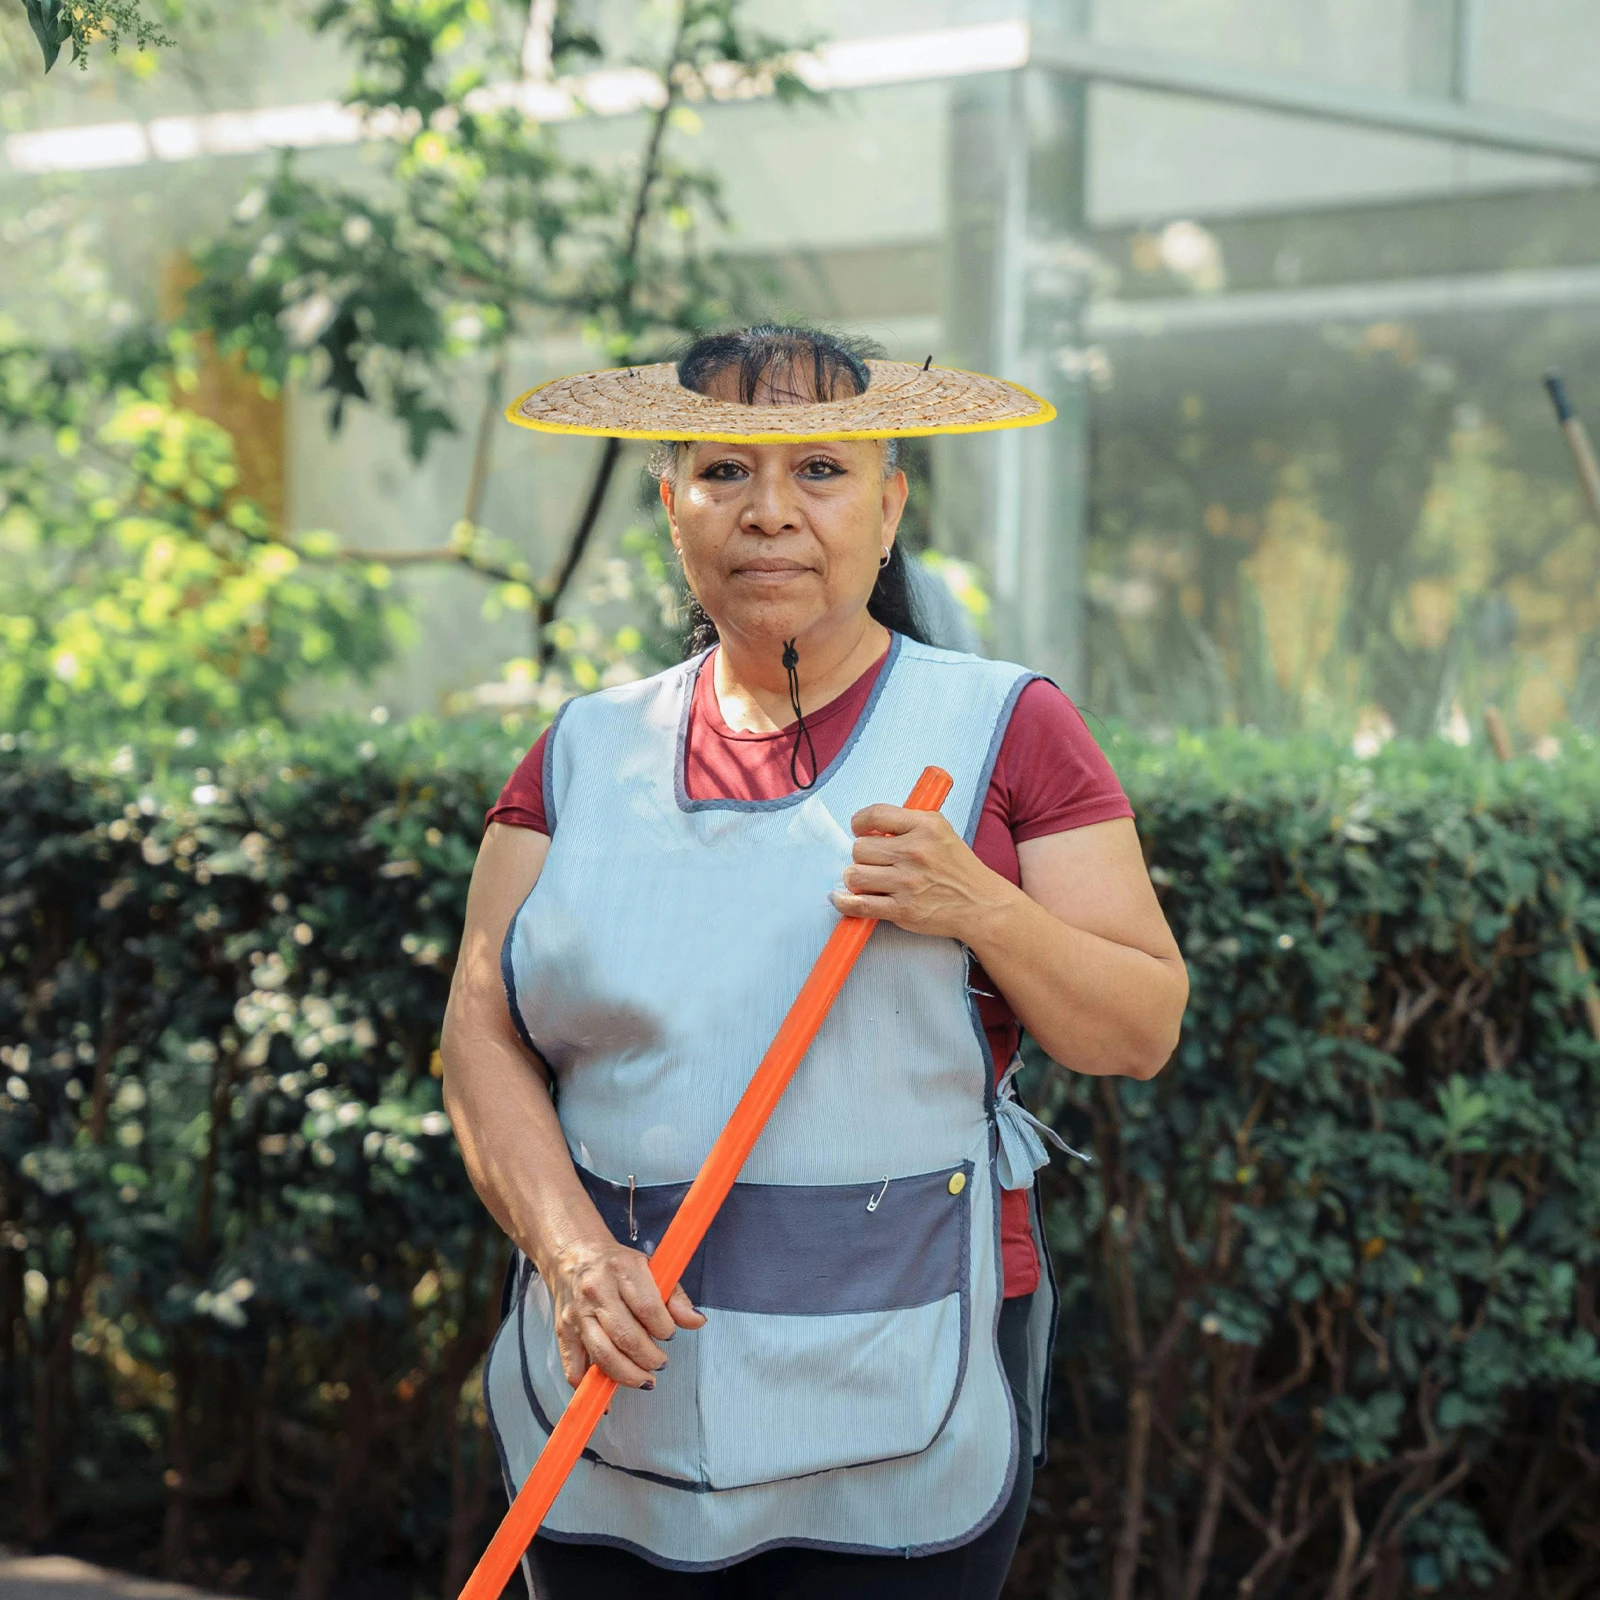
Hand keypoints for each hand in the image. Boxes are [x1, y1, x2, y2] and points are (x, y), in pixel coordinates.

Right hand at [544, 1229, 705, 1389]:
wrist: (575, 1256)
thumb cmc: (616, 1265)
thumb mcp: (651, 1268)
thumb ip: (675, 1296)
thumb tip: (695, 1320)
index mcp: (623, 1270)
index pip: (648, 1308)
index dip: (664, 1328)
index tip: (669, 1334)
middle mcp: (597, 1291)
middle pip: (626, 1337)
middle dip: (649, 1358)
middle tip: (660, 1362)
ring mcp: (578, 1313)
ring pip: (603, 1355)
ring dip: (628, 1375)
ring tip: (644, 1378)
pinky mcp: (563, 1331)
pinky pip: (574, 1367)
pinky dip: (590, 1386)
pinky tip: (606, 1393)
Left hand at [830, 803, 1015, 941]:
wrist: (980, 905)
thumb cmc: (958, 869)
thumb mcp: (941, 831)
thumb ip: (906, 824)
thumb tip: (867, 827)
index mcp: (926, 826)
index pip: (876, 814)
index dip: (859, 822)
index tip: (859, 830)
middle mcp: (916, 852)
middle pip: (860, 847)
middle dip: (861, 855)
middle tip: (873, 862)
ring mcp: (908, 882)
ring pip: (855, 875)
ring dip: (856, 879)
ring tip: (868, 880)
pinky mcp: (903, 909)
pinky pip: (859, 904)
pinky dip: (845, 902)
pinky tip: (842, 898)